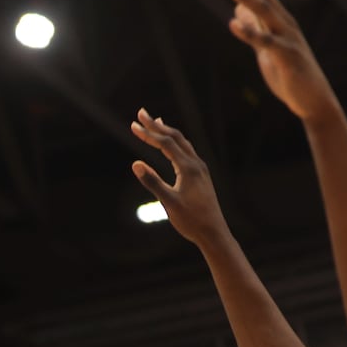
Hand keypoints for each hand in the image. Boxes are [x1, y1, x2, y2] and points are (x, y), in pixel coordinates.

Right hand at [129, 109, 230, 246]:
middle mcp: (196, 164)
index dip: (148, 133)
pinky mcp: (201, 176)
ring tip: (157, 123)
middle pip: (175, 138)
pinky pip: (187, 152)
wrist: (214, 233)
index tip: (133, 125)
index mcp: (188, 168)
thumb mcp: (168, 202)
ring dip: (167, 132)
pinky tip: (172, 147)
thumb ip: (152, 181)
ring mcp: (200, 169)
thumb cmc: (191, 220)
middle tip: (141, 113)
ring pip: (183, 143)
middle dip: (157, 125)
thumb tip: (136, 163)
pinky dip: (176, 144)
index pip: (166, 144)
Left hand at [215, 0, 339, 122]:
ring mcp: (286, 37)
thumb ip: (254, 27)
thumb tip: (238, 10)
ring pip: (264, 11)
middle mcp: (282, 21)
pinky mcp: (286, 57)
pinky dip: (249, 32)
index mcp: (275, 18)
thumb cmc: (289, 72)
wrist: (312, 100)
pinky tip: (233, 23)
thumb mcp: (264, 47)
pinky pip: (266, 43)